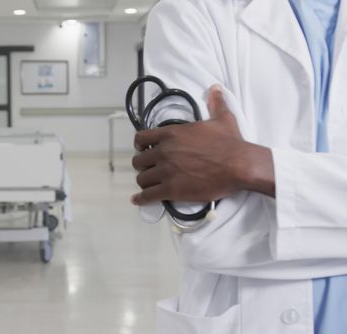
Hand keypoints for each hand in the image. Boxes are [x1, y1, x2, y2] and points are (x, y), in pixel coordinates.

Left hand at [131, 85, 274, 205]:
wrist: (239, 164)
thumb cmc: (230, 143)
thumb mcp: (222, 119)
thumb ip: (215, 104)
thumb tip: (216, 90)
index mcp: (171, 134)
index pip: (141, 138)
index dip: (140, 145)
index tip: (143, 149)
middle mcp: (164, 151)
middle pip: (138, 161)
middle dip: (143, 166)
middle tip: (150, 169)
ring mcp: (166, 171)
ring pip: (142, 179)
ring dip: (144, 182)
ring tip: (149, 185)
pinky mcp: (171, 189)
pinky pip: (148, 196)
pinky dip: (141, 199)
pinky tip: (139, 200)